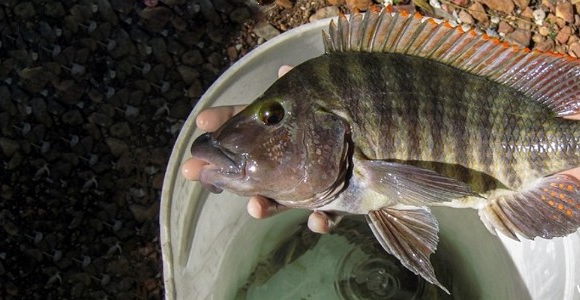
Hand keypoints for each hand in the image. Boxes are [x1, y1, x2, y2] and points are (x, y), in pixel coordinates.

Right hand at [180, 65, 338, 233]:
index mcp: (286, 132)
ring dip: (262, 207)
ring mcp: (308, 185)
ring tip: (254, 208)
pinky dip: (320, 222)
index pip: (247, 124)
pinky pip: (325, 218)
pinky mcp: (335, 203)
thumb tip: (283, 70)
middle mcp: (290, 161)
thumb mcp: (324, 101)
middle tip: (192, 172)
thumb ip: (302, 91)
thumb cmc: (353, 118)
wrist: (388, 153)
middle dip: (220, 174)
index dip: (224, 123)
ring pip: (277, 201)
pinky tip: (317, 220)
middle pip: (249, 169)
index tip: (203, 121)